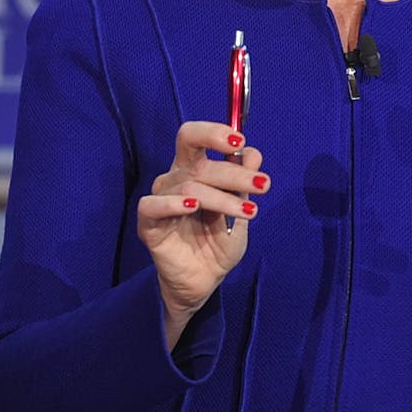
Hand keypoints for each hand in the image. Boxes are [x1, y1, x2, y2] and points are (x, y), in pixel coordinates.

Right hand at [137, 121, 267, 336]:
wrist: (207, 278)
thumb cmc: (220, 239)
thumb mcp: (242, 210)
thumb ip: (245, 183)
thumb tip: (253, 153)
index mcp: (194, 169)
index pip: (194, 137)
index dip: (213, 132)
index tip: (240, 141)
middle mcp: (175, 179)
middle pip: (194, 158)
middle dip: (232, 171)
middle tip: (262, 185)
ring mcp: (160, 200)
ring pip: (188, 185)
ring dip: (222, 197)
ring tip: (249, 212)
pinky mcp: (148, 225)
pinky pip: (152, 206)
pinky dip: (173, 203)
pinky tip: (194, 206)